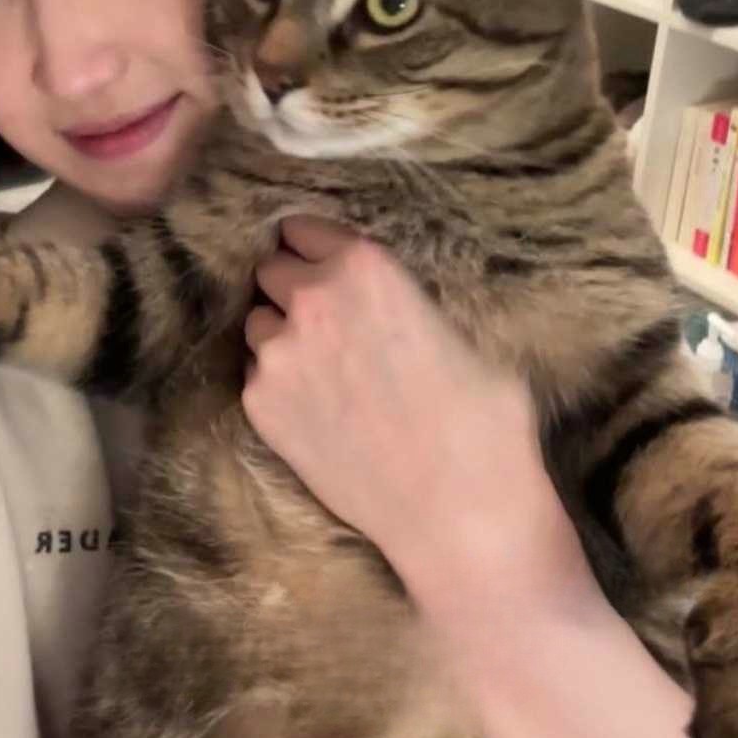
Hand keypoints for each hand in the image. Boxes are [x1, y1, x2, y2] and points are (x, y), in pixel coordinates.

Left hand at [243, 216, 601, 625]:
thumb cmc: (482, 419)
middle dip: (291, 286)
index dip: (313, 247)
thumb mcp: (455, 327)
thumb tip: (380, 297)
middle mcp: (310, 299)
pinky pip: (255, 375)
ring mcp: (277, 354)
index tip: (321, 262)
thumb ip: (398, 295)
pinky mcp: (260, 406)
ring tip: (322, 369)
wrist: (458, 511)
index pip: (300, 226)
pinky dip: (276, 384)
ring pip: (256, 323)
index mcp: (364, 265)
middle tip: (324, 319)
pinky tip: (317, 410)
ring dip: (280, 334)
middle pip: (269, 270)